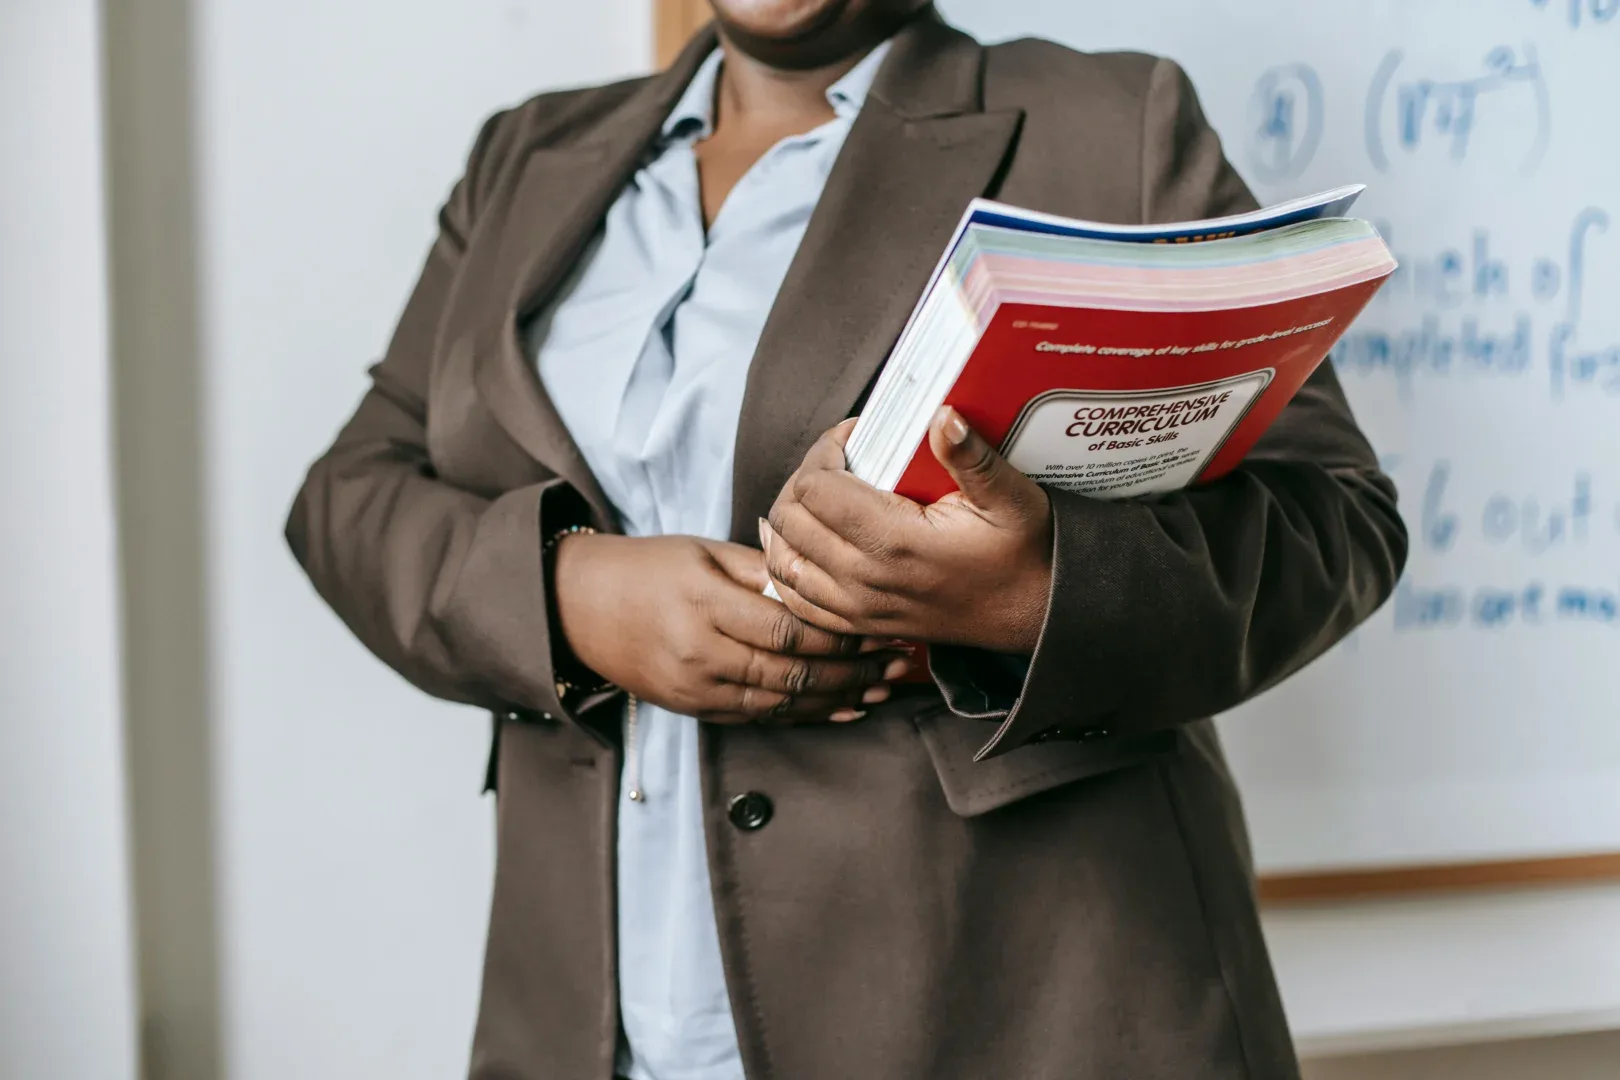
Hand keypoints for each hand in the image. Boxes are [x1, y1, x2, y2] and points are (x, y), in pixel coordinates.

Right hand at [552, 532, 906, 723]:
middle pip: (792, 673)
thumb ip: (762, 569)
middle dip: (852, 671)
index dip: (840, 635)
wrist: (581, 609)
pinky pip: (760, 717)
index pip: (788, 629)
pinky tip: (842, 710)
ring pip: (782, 703)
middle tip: (897, 663)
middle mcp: (701, 653)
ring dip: (838, 699)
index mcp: (705, 604)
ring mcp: (696, 688)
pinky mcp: (694, 709)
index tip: (880, 625)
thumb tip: (821, 580)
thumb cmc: (650, 568)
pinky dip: (805, 716)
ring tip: (882, 689)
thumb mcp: (704, 552)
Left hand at [762, 407, 1053, 653]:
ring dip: (790, 521)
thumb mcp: (1010, 497)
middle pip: (789, 518)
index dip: (825, 450)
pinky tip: (804, 541)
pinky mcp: (858, 625)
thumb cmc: (1024, 553)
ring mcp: (857, 608)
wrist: (1035, 615)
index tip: (854, 436)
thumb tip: (941, 415)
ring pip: (783, 559)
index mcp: (895, 542)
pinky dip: (789, 565)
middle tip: (836, 460)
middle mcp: (866, 579)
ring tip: (819, 494)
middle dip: (803, 478)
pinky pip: (795, 597)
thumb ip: (971, 457)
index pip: (815, 487)